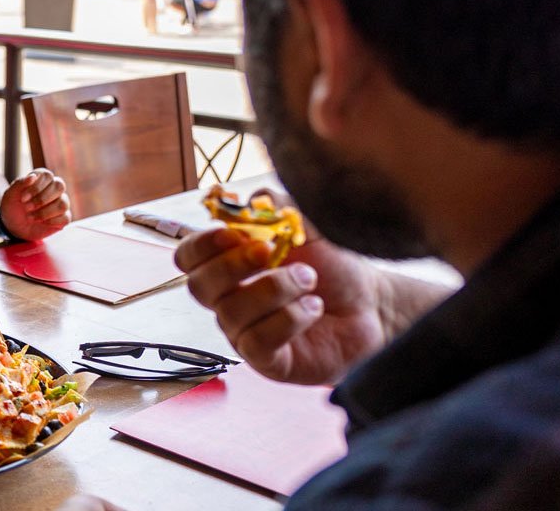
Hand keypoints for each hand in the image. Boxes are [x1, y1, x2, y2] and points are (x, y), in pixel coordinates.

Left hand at [0, 168, 69, 239]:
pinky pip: (66, 218)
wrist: (12, 226)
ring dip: (45, 212)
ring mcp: (60, 203)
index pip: (47, 176)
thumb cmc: (12, 206)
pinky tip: (41, 223)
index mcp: (42, 179)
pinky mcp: (63, 218)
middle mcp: (53, 189)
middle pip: (59, 186)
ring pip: (63, 203)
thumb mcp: (10, 194)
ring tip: (30, 218)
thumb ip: (20, 183)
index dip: (36, 187)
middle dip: (41, 199)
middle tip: (26, 208)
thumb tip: (33, 176)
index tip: (22, 199)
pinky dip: (52, 221)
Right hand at [175, 192, 389, 385]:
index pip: (188, 258)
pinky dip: (290, 319)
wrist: (371, 305)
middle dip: (232, 265)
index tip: (234, 233)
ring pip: (231, 313)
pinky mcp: (268, 361)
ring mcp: (245, 333)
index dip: (201, 245)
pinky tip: (313, 307)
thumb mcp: (306, 227)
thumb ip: (278, 206)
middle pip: (199, 286)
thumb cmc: (333, 268)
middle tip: (270, 252)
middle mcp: (229, 301)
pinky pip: (258, 342)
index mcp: (230, 266)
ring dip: (275, 289)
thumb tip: (252, 199)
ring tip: (309, 280)